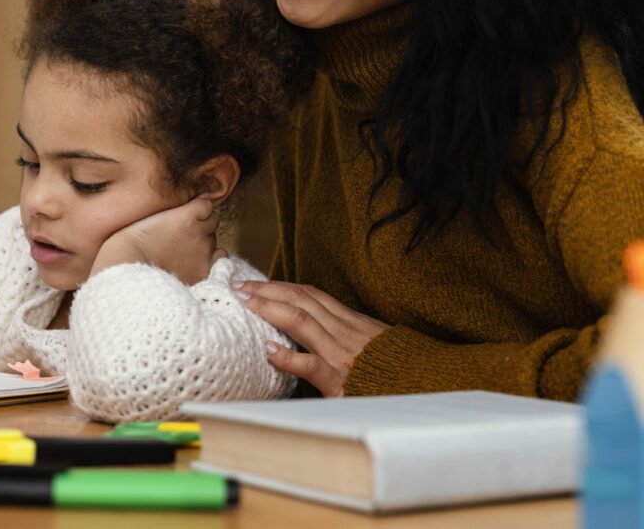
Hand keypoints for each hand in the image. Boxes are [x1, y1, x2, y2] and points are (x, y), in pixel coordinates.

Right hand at [90, 197, 226, 285]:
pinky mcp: (203, 271)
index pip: (206, 205)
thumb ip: (171, 211)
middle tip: (181, 236)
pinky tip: (195, 263)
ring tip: (183, 252)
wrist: (127, 269)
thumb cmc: (130, 242)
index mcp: (186, 215)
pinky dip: (211, 259)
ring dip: (204, 243)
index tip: (186, 216)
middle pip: (211, 222)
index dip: (196, 210)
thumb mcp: (149, 216)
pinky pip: (220, 258)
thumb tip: (182, 209)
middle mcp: (199, 232)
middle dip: (200, 227)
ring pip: (214, 240)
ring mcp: (203, 253)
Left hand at [232, 280, 388, 396]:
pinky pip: (310, 365)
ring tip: (245, 302)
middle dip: (267, 289)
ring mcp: (341, 354)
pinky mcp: (340, 380)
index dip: (282, 286)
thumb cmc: (399, 370)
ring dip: (269, 308)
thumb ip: (349, 334)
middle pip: (300, 300)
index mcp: (351, 322)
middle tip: (240, 284)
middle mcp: (343, 332)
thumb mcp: (376, 344)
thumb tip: (324, 329)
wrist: (427, 386)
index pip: (311, 295)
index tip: (258, 281)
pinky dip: (287, 356)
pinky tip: (268, 350)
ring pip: (300, 321)